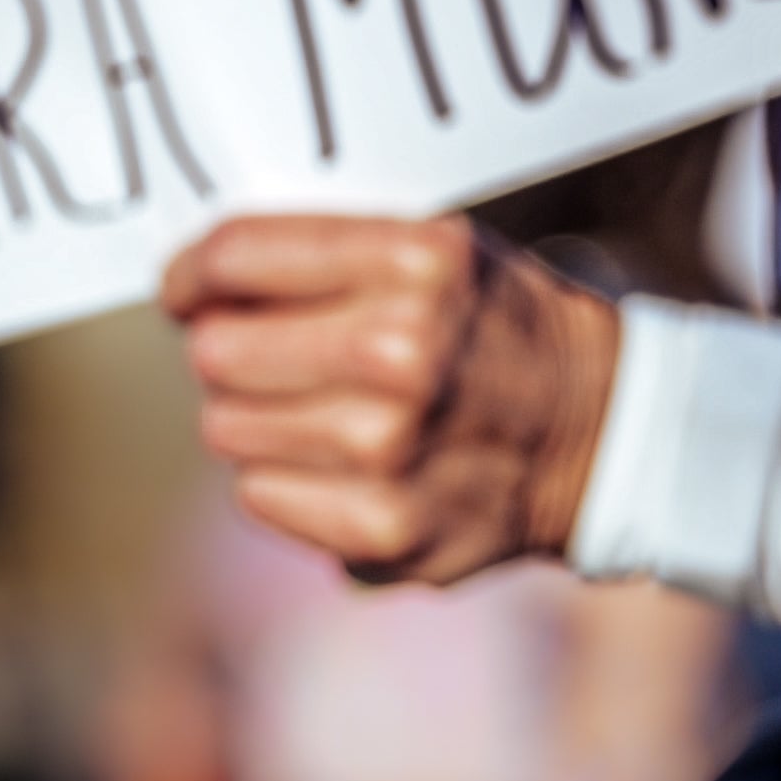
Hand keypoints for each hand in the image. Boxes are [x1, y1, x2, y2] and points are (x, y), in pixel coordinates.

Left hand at [161, 213, 618, 585]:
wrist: (592, 431)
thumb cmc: (484, 328)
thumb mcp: (431, 252)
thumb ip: (323, 254)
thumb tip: (193, 284)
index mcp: (413, 263)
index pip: (234, 256)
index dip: (192, 273)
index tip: (187, 289)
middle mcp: (401, 351)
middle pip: (216, 351)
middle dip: (227, 351)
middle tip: (269, 356)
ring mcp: (388, 446)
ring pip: (226, 428)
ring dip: (255, 419)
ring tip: (322, 410)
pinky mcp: (380, 527)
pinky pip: (259, 496)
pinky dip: (284, 481)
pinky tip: (343, 466)